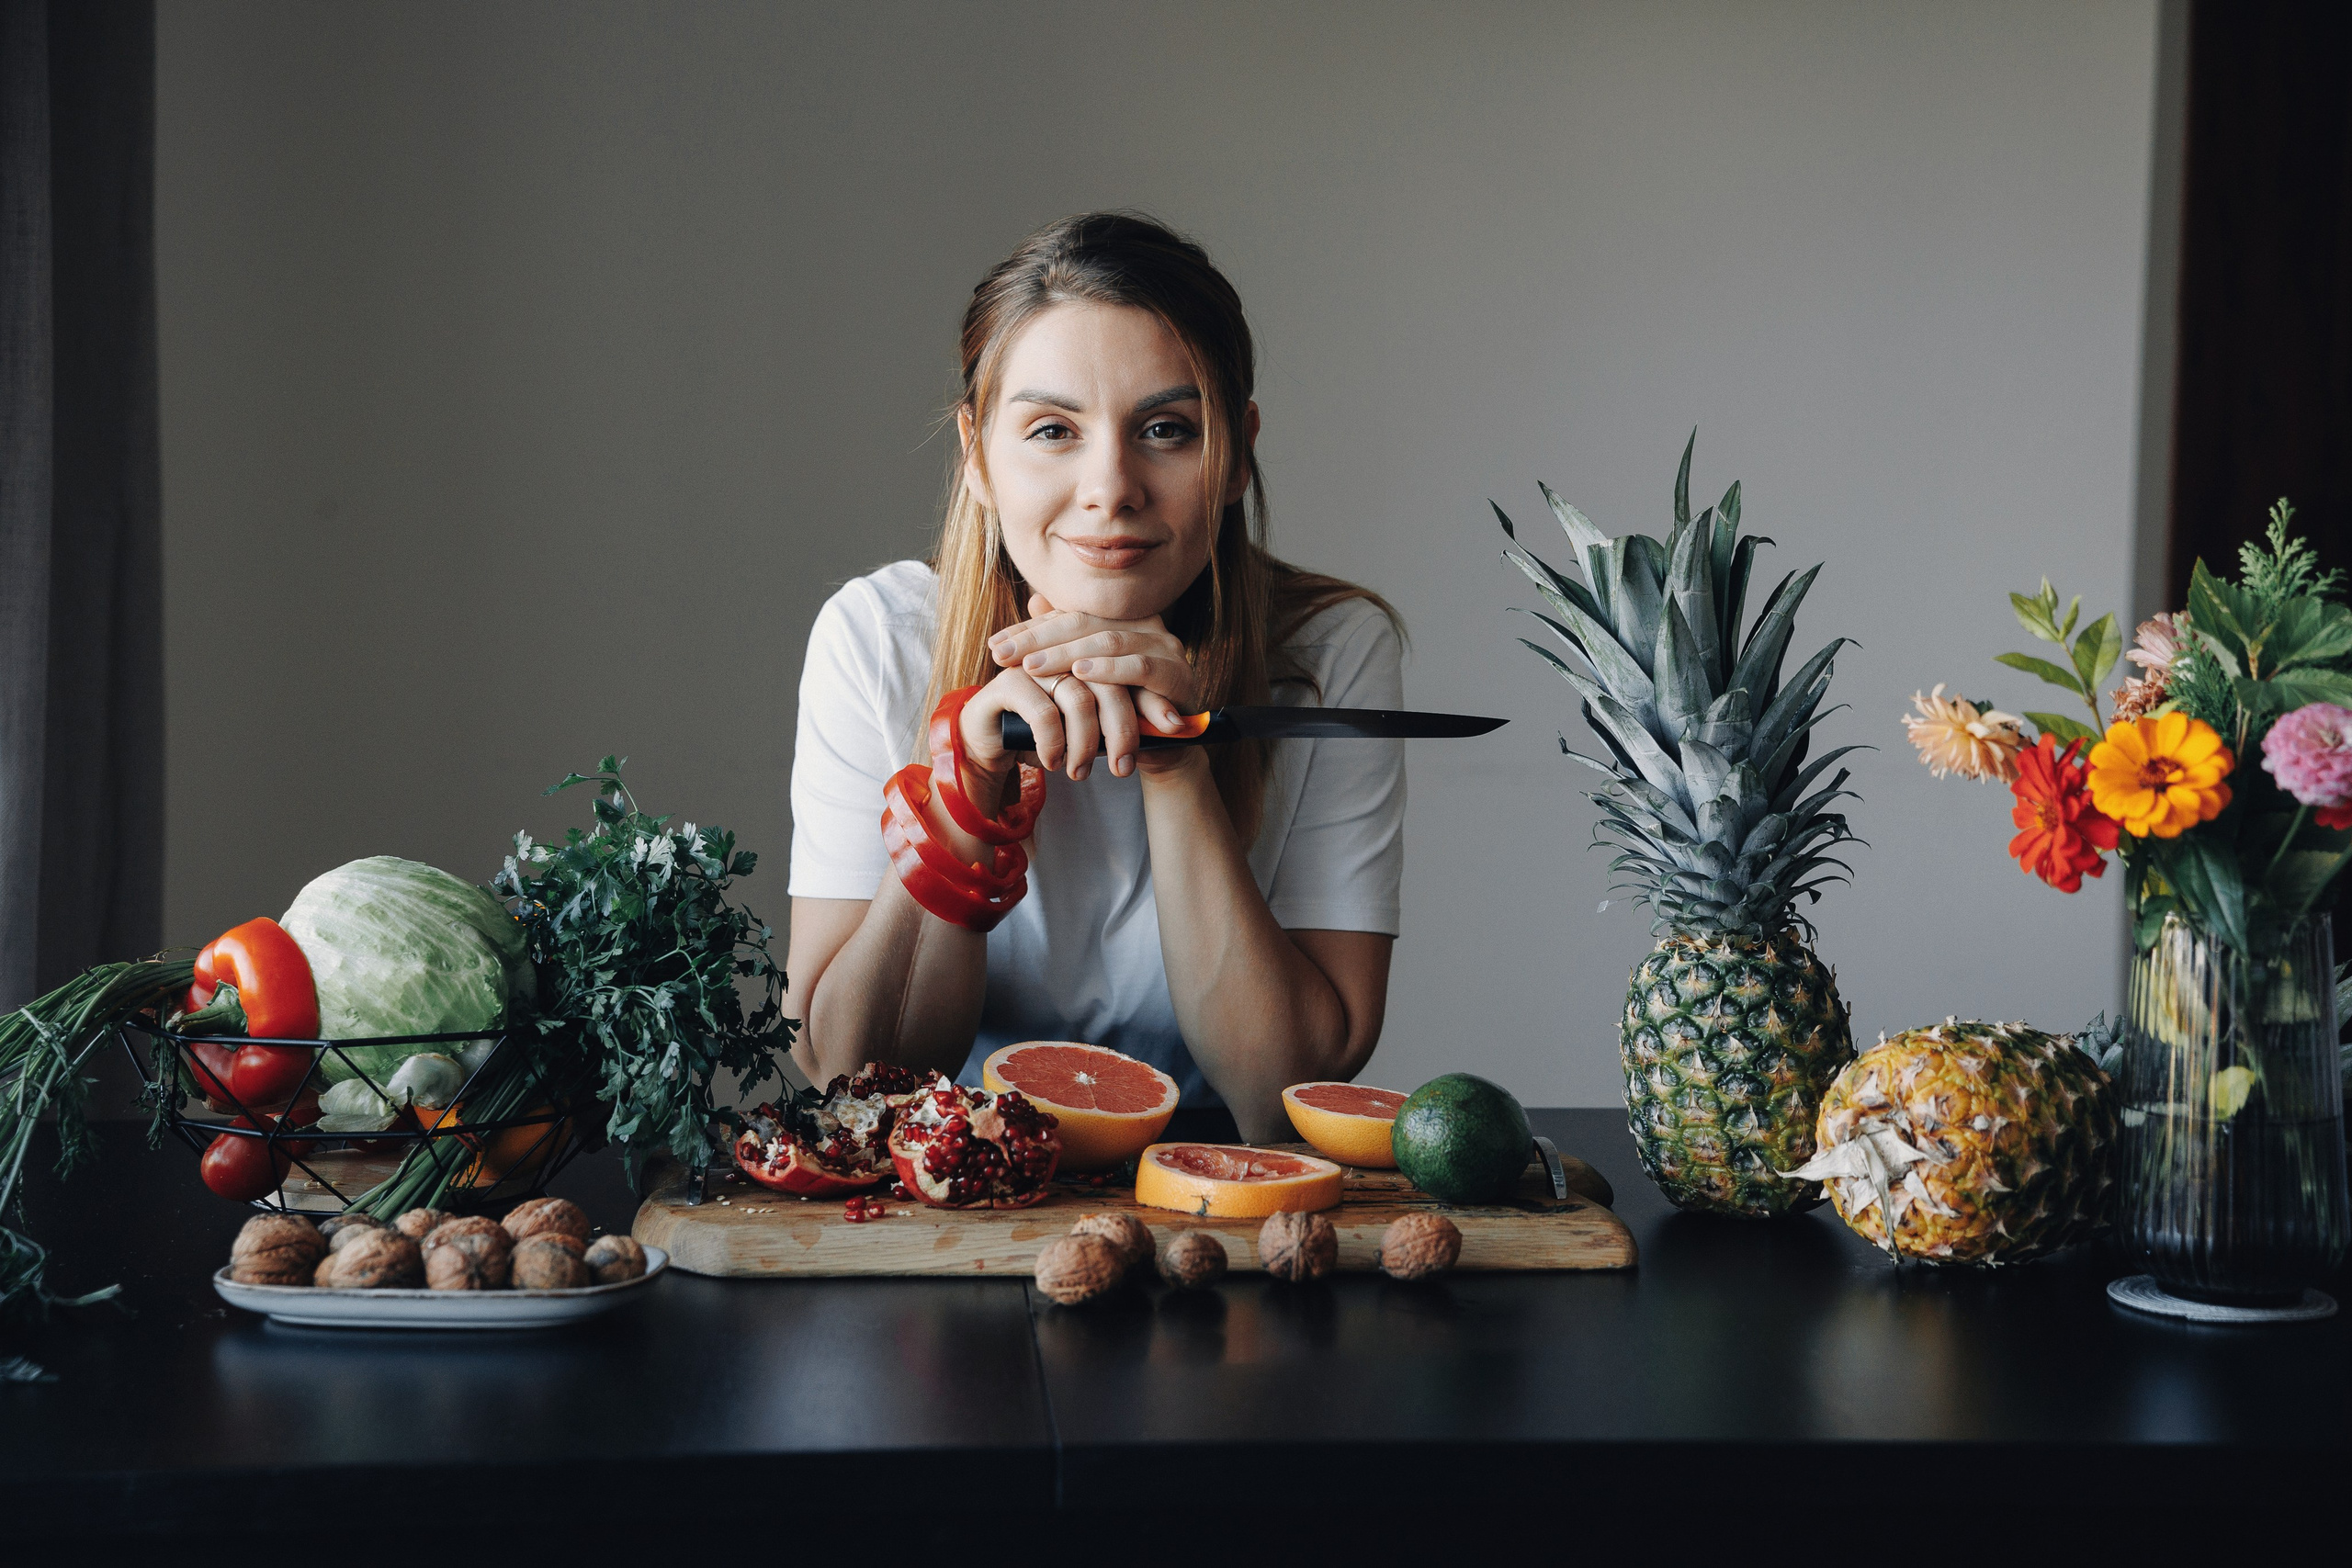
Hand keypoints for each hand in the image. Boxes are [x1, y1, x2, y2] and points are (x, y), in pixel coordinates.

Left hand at [974, 594, 1197, 780]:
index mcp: (1123, 620)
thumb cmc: (1122, 711)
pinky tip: (1082, 673)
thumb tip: (1033, 600)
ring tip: (1033, 665)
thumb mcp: (1086, 682)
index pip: (1069, 618)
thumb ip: (1064, 645)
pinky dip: (1110, 669)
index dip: (1031, 630)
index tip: (995, 645)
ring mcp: (1165, 647)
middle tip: (1005, 655)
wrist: (1165, 750)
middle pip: (1085, 623)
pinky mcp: (1178, 674)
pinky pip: (1141, 667)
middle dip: (1040, 640)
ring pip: (1109, 640)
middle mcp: (1146, 626)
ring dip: (1068, 654)